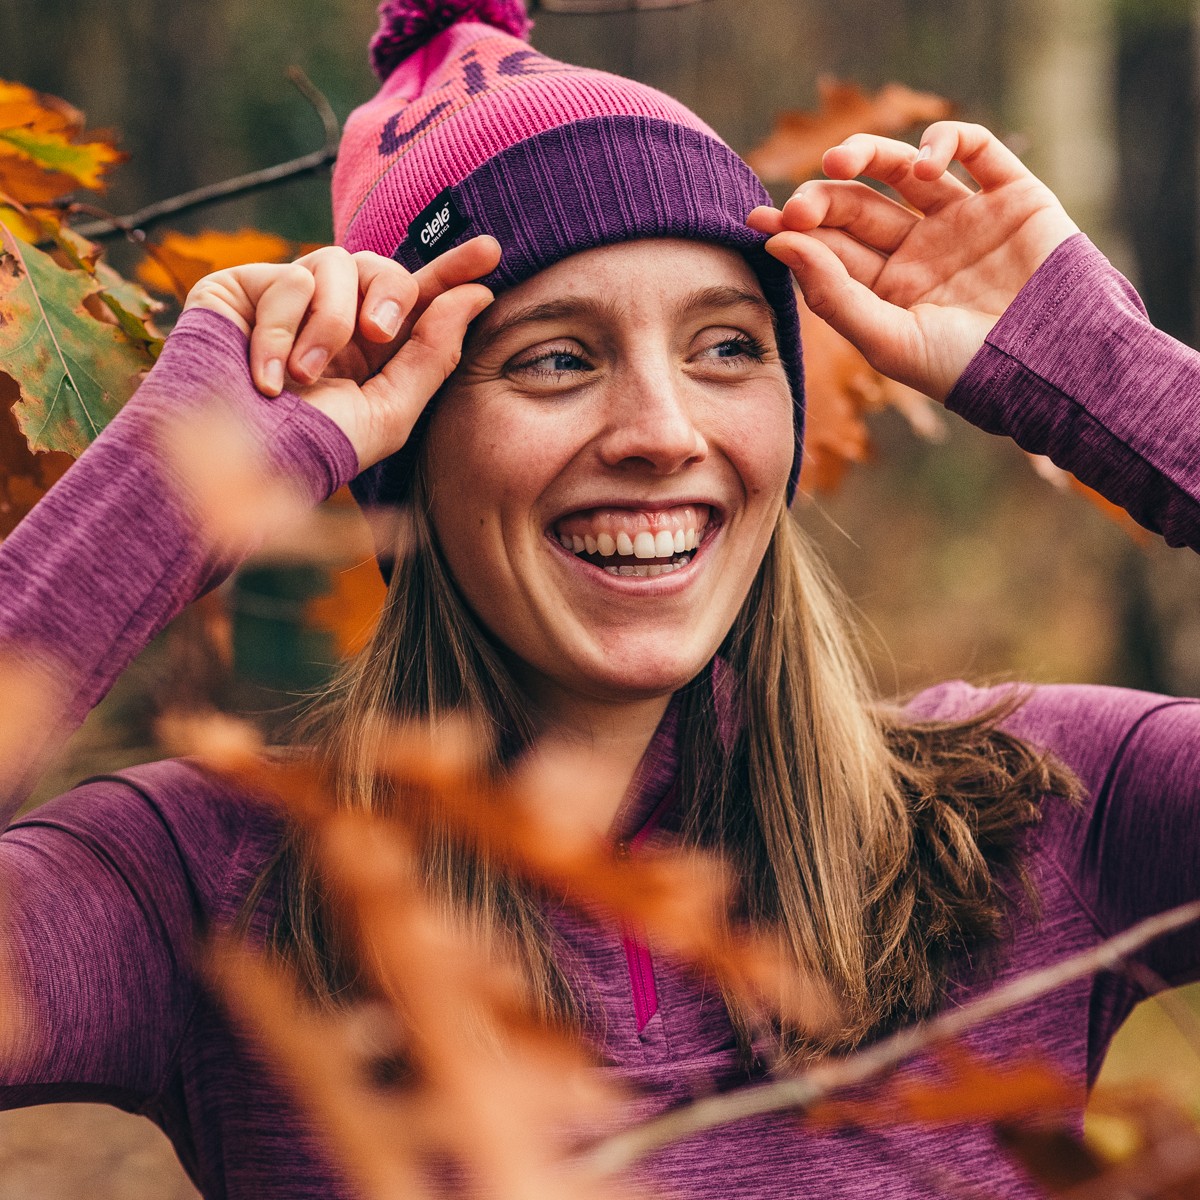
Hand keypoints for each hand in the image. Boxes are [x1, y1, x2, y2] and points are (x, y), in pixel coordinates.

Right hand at [182, 237, 501, 468]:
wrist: (235, 464)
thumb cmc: (311, 448)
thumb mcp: (389, 412)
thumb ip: (433, 355)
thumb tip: (477, 296)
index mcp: (371, 349)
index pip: (417, 299)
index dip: (452, 271)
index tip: (491, 251)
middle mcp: (332, 316)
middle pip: (383, 266)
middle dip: (391, 294)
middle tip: (380, 335)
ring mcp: (286, 297)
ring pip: (334, 263)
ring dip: (328, 325)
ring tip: (306, 377)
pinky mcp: (241, 288)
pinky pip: (284, 279)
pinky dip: (279, 333)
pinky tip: (267, 379)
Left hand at [747, 121, 1079, 400]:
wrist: (1053, 369)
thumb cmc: (965, 368)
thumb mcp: (886, 340)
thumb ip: (830, 293)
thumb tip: (776, 242)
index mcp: (886, 287)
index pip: (830, 247)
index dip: (794, 230)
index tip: (760, 222)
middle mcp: (919, 249)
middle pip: (857, 206)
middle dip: (822, 198)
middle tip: (798, 206)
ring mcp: (962, 218)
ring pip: (904, 168)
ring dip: (868, 155)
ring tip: (841, 161)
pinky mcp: (1009, 194)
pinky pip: (975, 148)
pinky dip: (944, 141)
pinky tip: (923, 164)